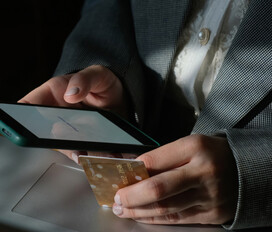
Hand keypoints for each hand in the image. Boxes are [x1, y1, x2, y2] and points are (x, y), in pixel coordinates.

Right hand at [19, 65, 134, 162]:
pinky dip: (92, 157)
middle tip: (72, 145)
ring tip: (96, 153)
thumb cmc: (102, 82)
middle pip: (44, 133)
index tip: (25, 129)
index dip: (19, 118)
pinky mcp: (82, 142)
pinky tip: (105, 156)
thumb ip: (84, 79)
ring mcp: (69, 130)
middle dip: (57, 141)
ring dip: (79, 152)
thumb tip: (71, 93)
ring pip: (65, 146)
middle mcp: (56, 114)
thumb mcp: (97, 74)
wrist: (120, 97)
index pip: (28, 105)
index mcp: (52, 93)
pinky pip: (81, 153)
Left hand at [112, 134, 237, 224]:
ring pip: (165, 208)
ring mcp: (209, 196)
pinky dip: (156, 218)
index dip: (133, 170)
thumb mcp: (190, 145)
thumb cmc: (212, 154)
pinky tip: (142, 216)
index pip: (154, 160)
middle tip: (116, 199)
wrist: (249, 170)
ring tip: (122, 209)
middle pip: (158, 188)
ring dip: (139, 211)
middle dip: (131, 196)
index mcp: (195, 147)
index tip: (119, 176)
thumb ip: (164, 157)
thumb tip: (134, 170)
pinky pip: (178, 218)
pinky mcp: (212, 214)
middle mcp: (202, 172)